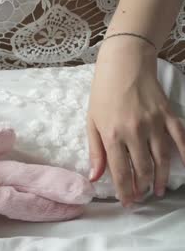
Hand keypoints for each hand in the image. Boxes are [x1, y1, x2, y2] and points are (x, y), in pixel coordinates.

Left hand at [88, 38, 184, 206]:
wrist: (124, 64)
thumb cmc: (103, 93)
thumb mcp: (91, 121)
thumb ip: (95, 150)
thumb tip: (95, 176)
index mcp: (112, 134)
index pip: (120, 171)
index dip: (125, 190)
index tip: (128, 202)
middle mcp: (134, 131)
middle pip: (143, 168)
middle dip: (142, 187)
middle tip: (141, 196)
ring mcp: (154, 123)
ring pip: (162, 159)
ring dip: (161, 178)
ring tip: (158, 190)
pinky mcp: (169, 115)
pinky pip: (181, 139)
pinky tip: (184, 169)